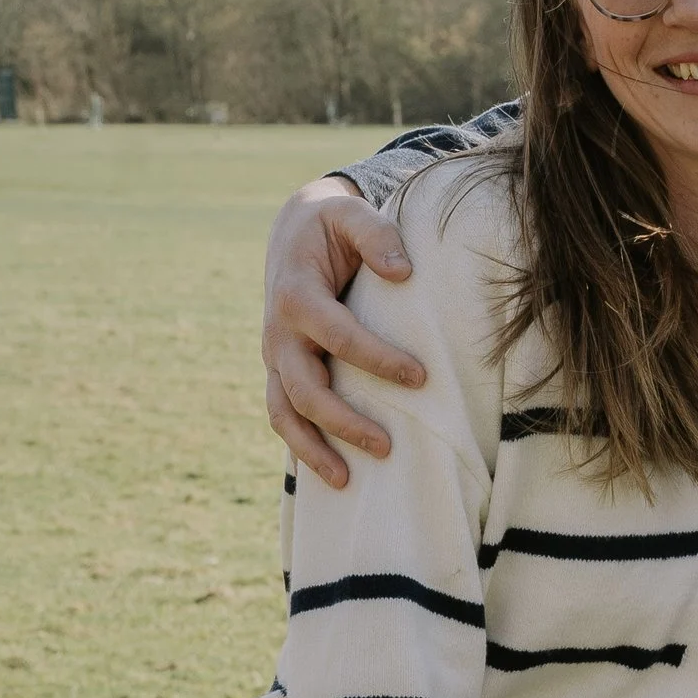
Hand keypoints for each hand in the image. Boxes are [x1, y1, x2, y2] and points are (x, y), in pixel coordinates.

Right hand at [264, 179, 423, 483]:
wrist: (293, 233)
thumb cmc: (331, 227)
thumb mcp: (350, 215)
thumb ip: (376, 235)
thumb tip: (403, 272)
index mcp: (296, 295)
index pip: (337, 335)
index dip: (377, 359)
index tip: (421, 376)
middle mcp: (279, 332)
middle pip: (304, 388)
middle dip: (344, 420)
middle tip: (388, 446)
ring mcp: (276, 357)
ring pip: (285, 412)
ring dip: (312, 449)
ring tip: (346, 482)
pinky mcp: (280, 372)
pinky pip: (284, 416)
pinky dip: (301, 446)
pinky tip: (332, 474)